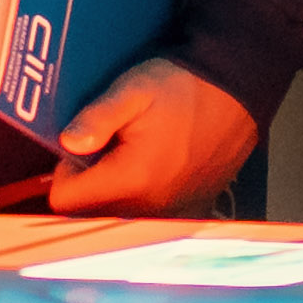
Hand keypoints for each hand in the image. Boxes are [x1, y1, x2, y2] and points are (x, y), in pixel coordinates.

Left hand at [47, 57, 259, 215]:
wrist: (238, 87)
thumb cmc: (185, 86)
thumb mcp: (132, 90)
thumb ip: (96, 118)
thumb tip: (67, 142)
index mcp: (132, 179)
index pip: (65, 201)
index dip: (64, 172)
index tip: (82, 147)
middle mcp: (153, 206)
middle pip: (90, 215)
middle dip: (88, 185)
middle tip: (105, 148)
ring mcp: (174, 211)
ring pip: (119, 216)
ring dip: (114, 192)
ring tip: (132, 154)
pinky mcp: (191, 208)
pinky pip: (150, 216)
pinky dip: (142, 198)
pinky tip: (154, 167)